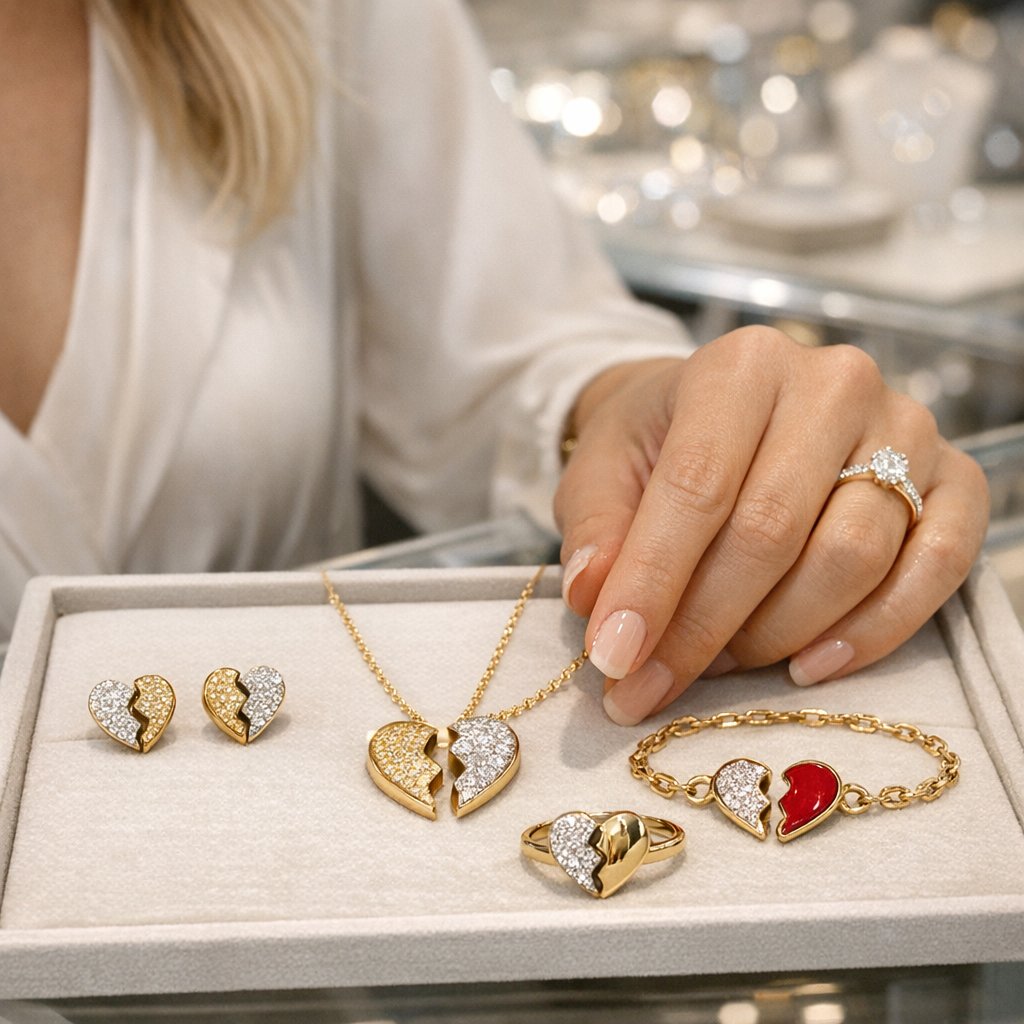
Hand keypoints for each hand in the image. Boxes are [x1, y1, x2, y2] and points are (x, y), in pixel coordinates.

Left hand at [554, 327, 988, 724]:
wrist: (722, 408)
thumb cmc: (658, 441)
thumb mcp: (601, 468)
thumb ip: (596, 527)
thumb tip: (593, 597)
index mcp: (740, 366)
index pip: (698, 487)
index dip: (653, 583)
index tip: (615, 658)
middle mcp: (833, 383)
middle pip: (773, 531)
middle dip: (704, 627)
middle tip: (652, 686)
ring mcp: (906, 427)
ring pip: (852, 557)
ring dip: (777, 634)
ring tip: (719, 662)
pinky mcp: (954, 476)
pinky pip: (939, 565)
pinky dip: (876, 630)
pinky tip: (811, 665)